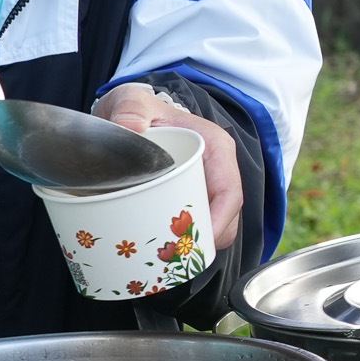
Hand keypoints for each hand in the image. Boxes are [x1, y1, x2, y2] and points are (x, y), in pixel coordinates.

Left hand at [95, 83, 242, 249]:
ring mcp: (203, 188)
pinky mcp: (189, 200)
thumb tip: (129, 126)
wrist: (129, 114)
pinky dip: (185, 244)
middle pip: (225, 217)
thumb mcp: (133, 101)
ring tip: (167, 259)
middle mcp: (216, 171)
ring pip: (213, 227)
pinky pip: (197, 227)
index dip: (220, 220)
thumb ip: (130, 108)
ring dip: (196, 247)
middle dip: (206, 241)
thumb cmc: (138, 108)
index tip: (199, 240)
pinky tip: (163, 252)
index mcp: (215, 148)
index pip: (230, 192)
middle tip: (175, 258)